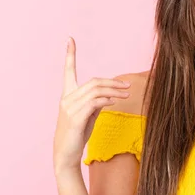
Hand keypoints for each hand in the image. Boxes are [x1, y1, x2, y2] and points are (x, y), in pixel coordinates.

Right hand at [53, 37, 129, 174]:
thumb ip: (95, 102)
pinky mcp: (76, 118)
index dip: (70, 54)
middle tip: (128, 85)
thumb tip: (109, 95)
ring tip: (127, 94)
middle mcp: (67, 98)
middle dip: (113, 82)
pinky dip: (107, 99)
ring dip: (115, 91)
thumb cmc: (77, 135)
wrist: (65, 155)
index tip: (70, 39)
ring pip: (96, 90)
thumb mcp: (88, 116)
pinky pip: (94, 102)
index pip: (68, 71)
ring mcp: (70, 108)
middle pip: (94, 82)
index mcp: (67, 95)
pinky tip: (115, 101)